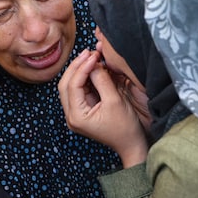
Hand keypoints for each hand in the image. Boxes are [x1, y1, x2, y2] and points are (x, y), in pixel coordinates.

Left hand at [58, 49, 148, 167]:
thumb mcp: (115, 100)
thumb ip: (102, 80)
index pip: (72, 85)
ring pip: (70, 86)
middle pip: (65, 84)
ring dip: (79, 70)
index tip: (94, 55)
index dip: (82, 67)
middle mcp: (71, 116)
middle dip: (76, 66)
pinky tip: (92, 67)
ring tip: (91, 57)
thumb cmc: (125, 127)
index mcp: (76, 116)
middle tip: (89, 53)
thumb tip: (94, 63)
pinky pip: (78, 90)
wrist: (131, 145)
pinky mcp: (82, 111)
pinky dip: (84, 78)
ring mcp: (75, 114)